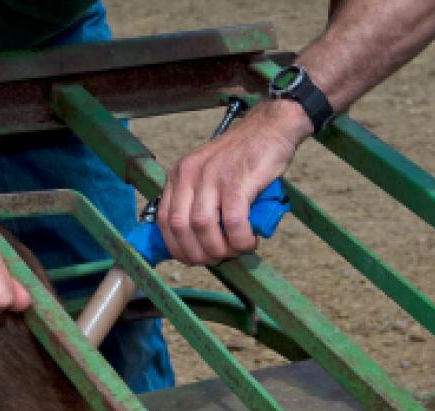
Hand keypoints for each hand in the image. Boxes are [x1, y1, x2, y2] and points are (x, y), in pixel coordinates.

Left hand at [157, 99, 311, 264]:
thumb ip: (198, 200)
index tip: (192, 258)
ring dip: (219, 248)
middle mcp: (190, 174)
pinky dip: (240, 239)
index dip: (176, 246)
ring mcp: (213, 175)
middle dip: (197, 252)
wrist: (270, 128)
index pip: (164, 219)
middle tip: (216, 259)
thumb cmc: (242, 157)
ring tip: (235, 250)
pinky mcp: (238, 179)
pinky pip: (233, 220)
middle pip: (180, 226)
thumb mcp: (208, 173)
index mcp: (179, 174)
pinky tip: (249, 241)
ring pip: (203, 226)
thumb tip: (197, 241)